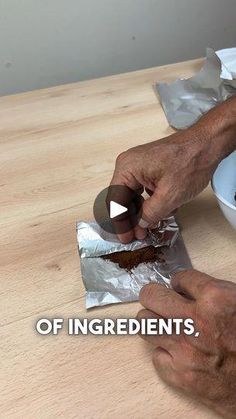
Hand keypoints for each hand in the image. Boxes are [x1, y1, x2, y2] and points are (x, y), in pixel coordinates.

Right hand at [110, 130, 217, 242]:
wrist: (208, 144)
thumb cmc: (191, 161)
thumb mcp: (170, 195)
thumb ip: (151, 214)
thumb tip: (140, 225)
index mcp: (127, 168)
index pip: (115, 201)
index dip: (120, 223)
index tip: (125, 238)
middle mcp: (129, 165)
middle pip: (122, 198)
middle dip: (130, 219)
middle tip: (136, 236)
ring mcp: (139, 166)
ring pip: (132, 195)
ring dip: (140, 212)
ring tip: (148, 228)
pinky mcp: (149, 168)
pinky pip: (141, 189)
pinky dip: (148, 203)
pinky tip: (158, 213)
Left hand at [137, 270, 235, 417]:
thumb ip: (212, 293)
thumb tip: (186, 288)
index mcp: (215, 299)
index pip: (179, 277)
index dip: (179, 283)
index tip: (179, 288)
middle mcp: (195, 321)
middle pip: (150, 296)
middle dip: (156, 296)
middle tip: (161, 301)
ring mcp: (184, 349)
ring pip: (145, 323)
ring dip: (154, 322)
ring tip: (166, 325)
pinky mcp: (179, 374)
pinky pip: (156, 355)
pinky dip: (165, 353)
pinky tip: (178, 352)